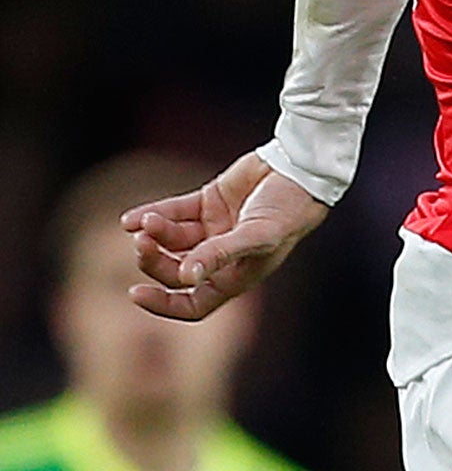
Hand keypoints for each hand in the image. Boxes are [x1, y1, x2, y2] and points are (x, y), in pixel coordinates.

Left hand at [121, 150, 327, 321]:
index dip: (164, 303)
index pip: (194, 303)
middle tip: (142, 244)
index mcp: (236, 274)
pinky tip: (131, 219)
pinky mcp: (208, 202)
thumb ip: (220, 254)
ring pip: (171, 240)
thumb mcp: (258, 235)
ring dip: (154, 234)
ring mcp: (213, 229)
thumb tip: (185, 277)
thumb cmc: (289, 209)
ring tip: (146, 223)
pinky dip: (150, 215)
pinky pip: (172, 213)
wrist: (300, 167)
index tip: (136, 293)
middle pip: (175, 270)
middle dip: (154, 260)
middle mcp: (221, 257)